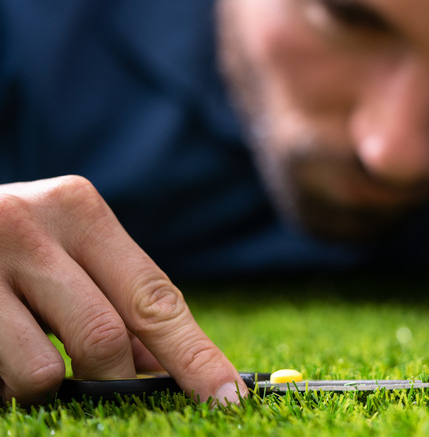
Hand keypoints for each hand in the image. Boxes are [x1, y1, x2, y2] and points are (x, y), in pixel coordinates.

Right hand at [0, 176, 246, 403]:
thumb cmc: (9, 249)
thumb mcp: (66, 256)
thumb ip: (119, 304)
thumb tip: (171, 371)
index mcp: (79, 209)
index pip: (154, 297)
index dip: (194, 356)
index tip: (228, 397)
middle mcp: (29, 225)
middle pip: (105, 338)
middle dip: (111, 377)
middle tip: (102, 381)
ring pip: (41, 372)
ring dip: (44, 384)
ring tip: (21, 348)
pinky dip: (2, 385)